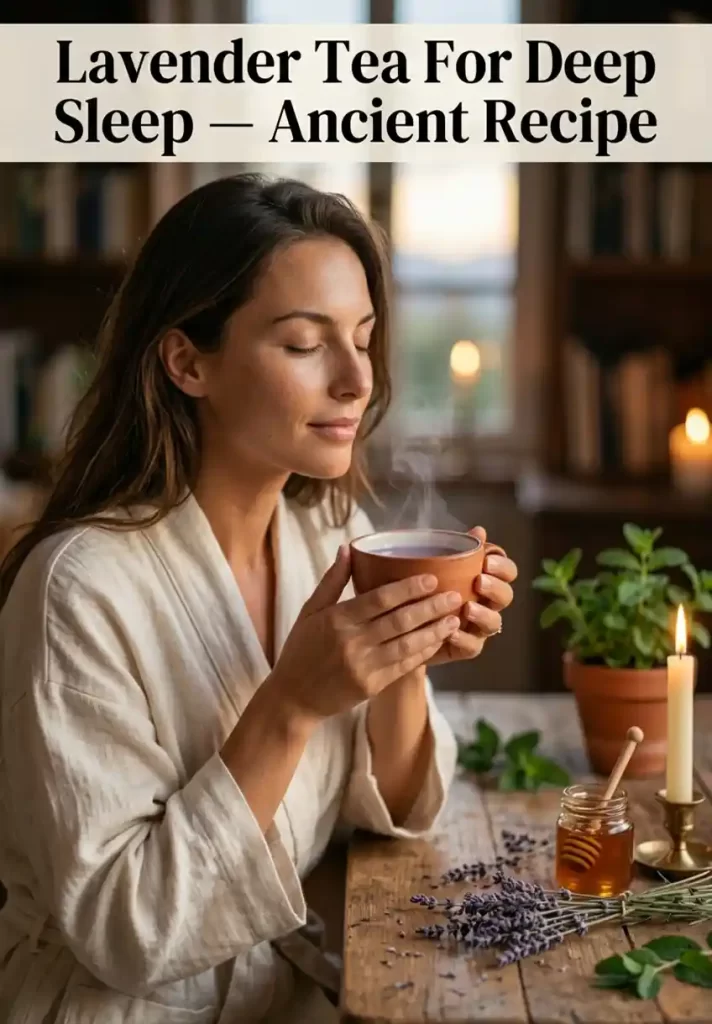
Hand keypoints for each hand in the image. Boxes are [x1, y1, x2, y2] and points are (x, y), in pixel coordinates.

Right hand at [266, 545, 461, 724]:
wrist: (293, 698)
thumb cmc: (300, 650)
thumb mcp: (309, 611)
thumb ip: (332, 581)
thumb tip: (348, 548)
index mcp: (337, 619)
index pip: (379, 599)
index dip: (408, 588)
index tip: (431, 578)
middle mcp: (352, 642)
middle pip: (400, 621)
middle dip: (431, 607)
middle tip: (454, 595)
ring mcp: (364, 666)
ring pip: (407, 644)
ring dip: (434, 631)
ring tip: (454, 618)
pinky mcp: (372, 686)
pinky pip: (404, 665)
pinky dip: (423, 652)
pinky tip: (438, 641)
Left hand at [427, 526, 517, 665]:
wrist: (402, 622)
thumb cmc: (425, 587)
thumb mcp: (435, 565)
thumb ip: (457, 549)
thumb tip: (479, 530)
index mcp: (485, 579)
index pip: (507, 571)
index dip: (503, 566)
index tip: (487, 561)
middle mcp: (487, 603)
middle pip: (506, 596)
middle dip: (496, 588)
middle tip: (479, 581)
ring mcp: (478, 627)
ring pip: (494, 623)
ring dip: (483, 614)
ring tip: (467, 608)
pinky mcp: (465, 647)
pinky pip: (473, 647)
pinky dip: (464, 639)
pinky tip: (451, 631)